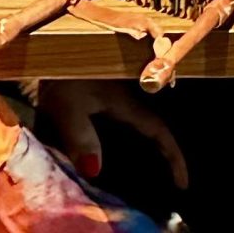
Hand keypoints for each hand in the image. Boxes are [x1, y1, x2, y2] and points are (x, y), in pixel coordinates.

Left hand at [37, 78, 187, 188]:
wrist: (50, 48)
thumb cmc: (62, 72)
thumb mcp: (67, 105)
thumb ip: (81, 136)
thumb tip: (95, 171)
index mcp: (126, 105)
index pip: (158, 134)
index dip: (173, 158)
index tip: (183, 185)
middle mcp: (125, 103)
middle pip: (153, 132)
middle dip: (164, 156)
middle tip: (170, 186)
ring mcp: (114, 99)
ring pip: (138, 128)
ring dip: (146, 149)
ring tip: (148, 174)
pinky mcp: (98, 98)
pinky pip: (120, 126)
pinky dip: (125, 143)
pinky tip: (109, 154)